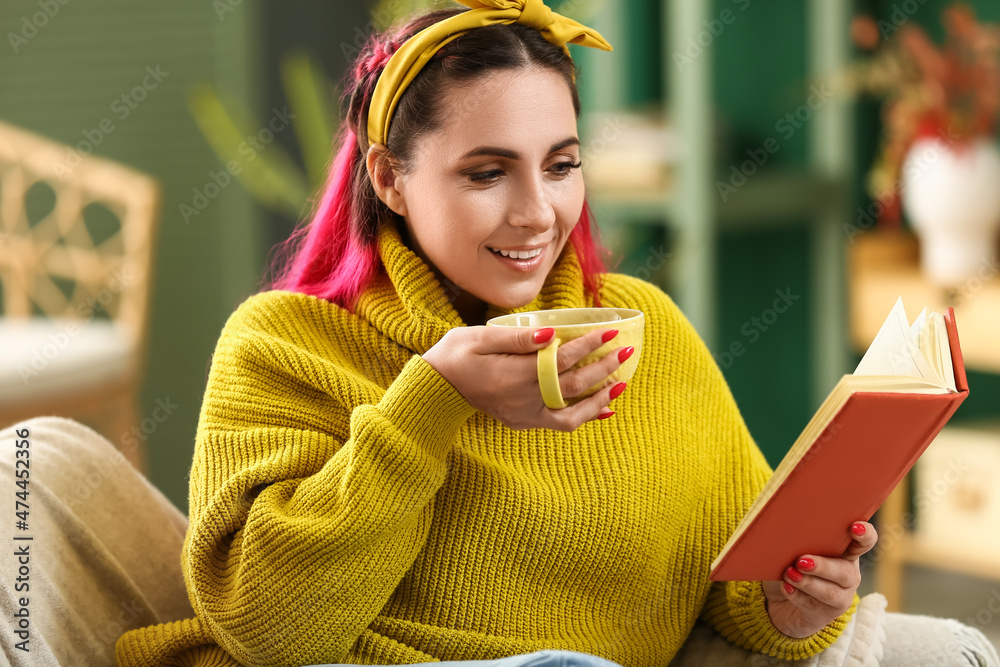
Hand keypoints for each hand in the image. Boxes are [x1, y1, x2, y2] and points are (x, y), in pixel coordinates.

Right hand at [421, 325, 628, 431]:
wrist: (437, 387)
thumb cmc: (457, 354)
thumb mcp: (482, 336)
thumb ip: (519, 337)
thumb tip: (552, 334)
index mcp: (515, 374)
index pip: (562, 360)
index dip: (588, 345)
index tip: (609, 331)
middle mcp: (524, 399)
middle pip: (574, 386)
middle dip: (604, 368)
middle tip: (626, 351)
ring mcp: (525, 414)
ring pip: (573, 413)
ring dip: (600, 398)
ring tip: (622, 383)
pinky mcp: (523, 421)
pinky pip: (560, 424)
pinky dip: (584, 417)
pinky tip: (603, 408)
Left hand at [762, 520, 877, 637]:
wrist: (778, 601)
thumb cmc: (789, 565)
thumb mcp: (794, 549)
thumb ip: (797, 540)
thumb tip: (781, 529)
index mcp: (845, 553)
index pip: (864, 543)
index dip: (865, 535)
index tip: (854, 527)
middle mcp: (847, 575)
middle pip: (844, 571)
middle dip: (823, 566)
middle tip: (801, 561)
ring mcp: (839, 597)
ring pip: (830, 593)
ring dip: (809, 583)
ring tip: (789, 574)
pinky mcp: (823, 614)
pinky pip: (811, 605)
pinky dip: (796, 595)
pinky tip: (785, 587)